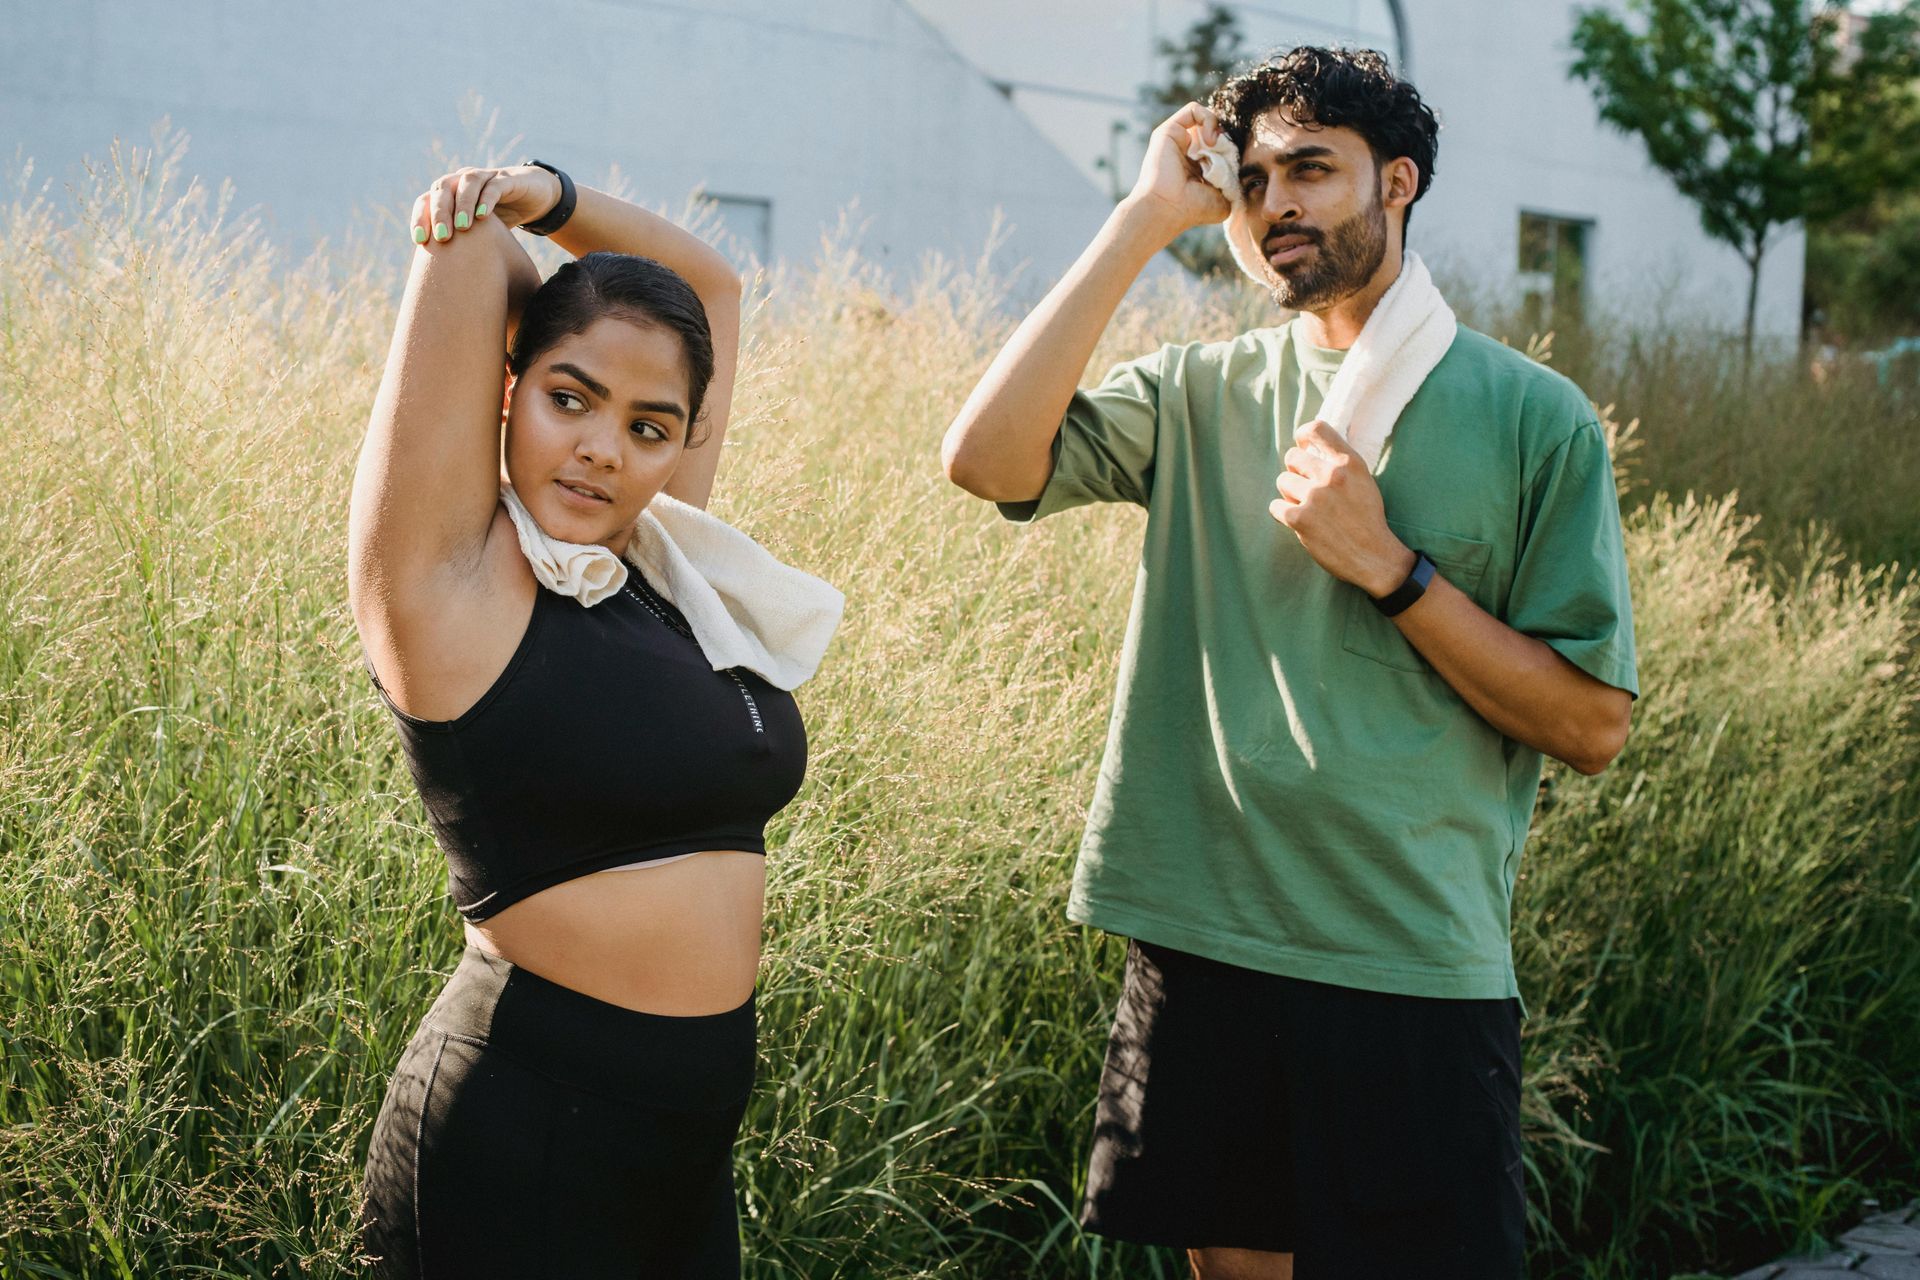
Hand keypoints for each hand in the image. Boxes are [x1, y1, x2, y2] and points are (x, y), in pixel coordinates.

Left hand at [408, 165, 562, 243]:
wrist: (535, 196)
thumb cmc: (501, 220)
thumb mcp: (478, 235)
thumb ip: (461, 249)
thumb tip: (447, 287)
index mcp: (449, 194)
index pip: (426, 201)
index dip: (420, 218)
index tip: (420, 241)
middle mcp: (462, 181)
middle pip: (442, 188)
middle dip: (439, 212)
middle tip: (442, 237)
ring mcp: (485, 178)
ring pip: (467, 182)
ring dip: (462, 204)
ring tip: (462, 227)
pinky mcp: (508, 179)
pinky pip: (493, 186)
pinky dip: (486, 199)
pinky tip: (483, 216)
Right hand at [1122, 102, 1231, 242]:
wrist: (1167, 208)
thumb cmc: (1191, 209)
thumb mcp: (1224, 200)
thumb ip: (1235, 184)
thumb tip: (1245, 174)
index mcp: (1197, 165)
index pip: (1221, 144)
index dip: (1232, 147)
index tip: (1235, 162)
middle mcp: (1186, 150)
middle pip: (1215, 129)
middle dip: (1226, 137)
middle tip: (1227, 155)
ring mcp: (1177, 139)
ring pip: (1205, 118)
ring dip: (1217, 128)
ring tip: (1217, 147)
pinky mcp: (1169, 130)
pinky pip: (1193, 110)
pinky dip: (1208, 119)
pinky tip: (1212, 139)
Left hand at [1270, 420, 1414, 596]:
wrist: (1374, 556)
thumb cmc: (1367, 519)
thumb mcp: (1364, 481)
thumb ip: (1341, 463)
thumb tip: (1310, 447)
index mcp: (1350, 462)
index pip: (1317, 429)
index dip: (1303, 436)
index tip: (1303, 446)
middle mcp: (1332, 475)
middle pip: (1292, 456)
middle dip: (1296, 471)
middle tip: (1306, 488)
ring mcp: (1315, 496)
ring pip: (1282, 481)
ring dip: (1290, 494)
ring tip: (1307, 508)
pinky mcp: (1300, 518)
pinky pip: (1275, 506)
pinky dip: (1282, 513)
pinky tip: (1298, 521)